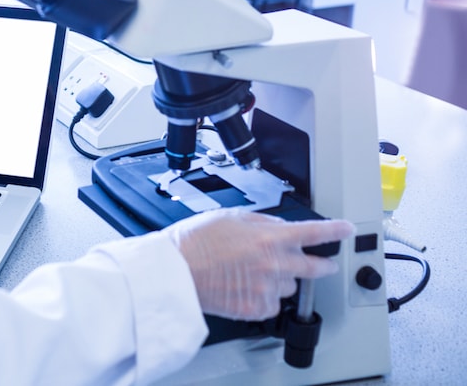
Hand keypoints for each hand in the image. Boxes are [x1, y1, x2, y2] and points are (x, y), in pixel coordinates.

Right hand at [163, 208, 354, 320]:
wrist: (177, 273)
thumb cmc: (196, 242)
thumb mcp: (229, 216)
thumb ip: (261, 221)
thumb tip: (280, 226)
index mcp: (270, 237)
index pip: (314, 232)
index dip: (336, 230)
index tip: (348, 230)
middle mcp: (275, 263)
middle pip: (316, 267)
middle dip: (322, 264)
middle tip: (321, 263)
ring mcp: (268, 288)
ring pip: (291, 287)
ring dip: (282, 280)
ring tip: (254, 274)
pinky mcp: (258, 308)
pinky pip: (273, 305)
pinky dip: (265, 299)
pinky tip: (246, 289)